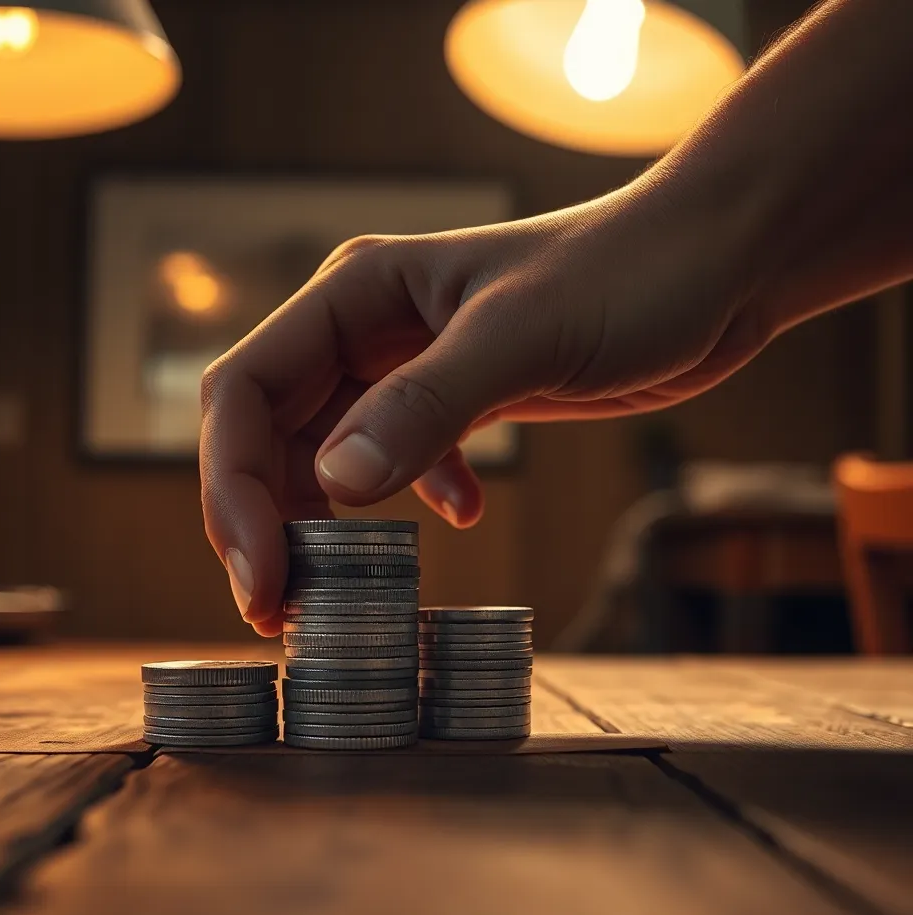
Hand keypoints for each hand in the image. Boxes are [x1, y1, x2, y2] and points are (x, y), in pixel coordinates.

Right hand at [200, 171, 763, 634]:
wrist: (715, 266)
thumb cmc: (630, 273)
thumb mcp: (524, 336)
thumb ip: (427, 406)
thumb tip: (332, 486)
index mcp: (354, 293)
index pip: (245, 392)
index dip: (234, 491)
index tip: (262, 581)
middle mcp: (366, 327)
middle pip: (271, 434)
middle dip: (267, 524)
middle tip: (281, 613)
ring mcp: (410, 365)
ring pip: (327, 456)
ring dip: (327, 526)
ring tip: (341, 593)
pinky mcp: (457, 398)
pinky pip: (400, 459)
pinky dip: (413, 501)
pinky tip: (461, 517)